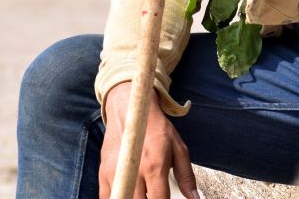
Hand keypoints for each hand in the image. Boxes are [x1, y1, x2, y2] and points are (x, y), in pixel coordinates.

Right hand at [100, 82, 197, 198]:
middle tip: (154, 194)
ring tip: (143, 194)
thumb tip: (195, 197)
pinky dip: (118, 198)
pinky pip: (106, 198)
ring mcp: (115, 174)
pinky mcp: (104, 173)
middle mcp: (133, 172)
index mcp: (154, 166)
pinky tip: (128, 193)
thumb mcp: (178, 147)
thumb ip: (186, 176)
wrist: (129, 108)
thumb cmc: (155, 128)